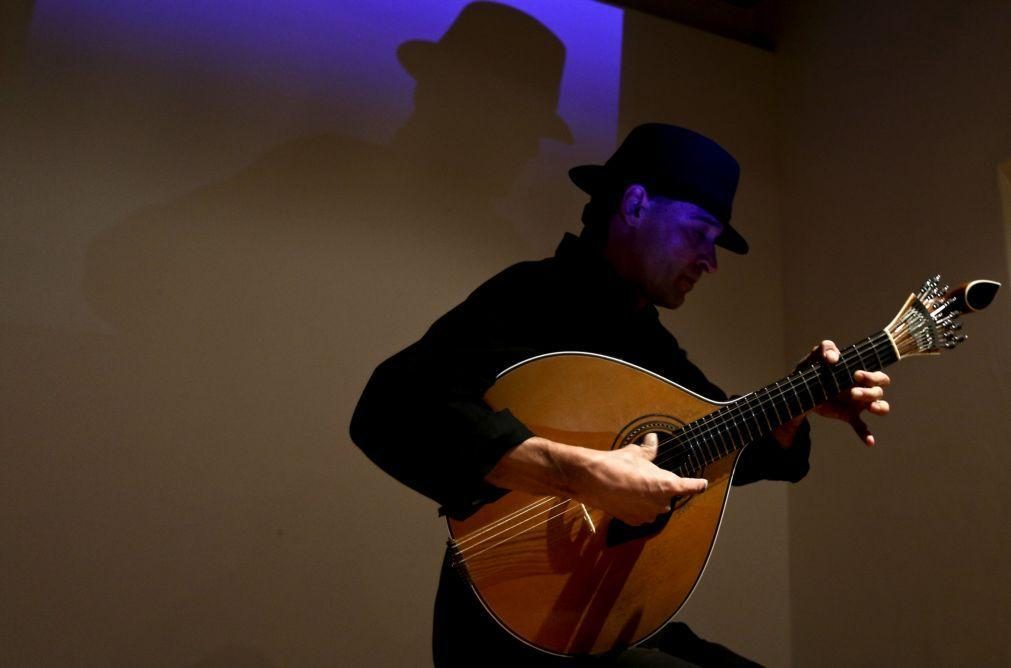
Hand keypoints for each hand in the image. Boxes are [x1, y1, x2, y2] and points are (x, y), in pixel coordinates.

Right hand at [570, 432, 707, 525]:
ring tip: (632, 485)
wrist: (592, 480)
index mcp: (667, 485)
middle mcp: (661, 503)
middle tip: (645, 475)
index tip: (702, 484)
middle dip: (661, 487)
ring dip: (649, 498)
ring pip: (655, 505)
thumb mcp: (635, 453)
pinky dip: (637, 506)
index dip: (698, 484)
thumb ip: (649, 450)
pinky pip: (642, 514)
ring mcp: (647, 514)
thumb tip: (653, 439)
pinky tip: (626, 496)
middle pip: (669, 495)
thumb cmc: (616, 465)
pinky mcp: (633, 520)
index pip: (691, 486)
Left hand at [803, 339, 890, 445]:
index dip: (872, 377)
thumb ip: (826, 349)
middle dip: (870, 392)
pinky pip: (862, 427)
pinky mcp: (848, 415)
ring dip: (878, 408)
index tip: (855, 374)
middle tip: (851, 392)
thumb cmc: (813, 368)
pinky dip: (866, 435)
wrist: (800, 388)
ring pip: (880, 407)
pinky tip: (869, 442)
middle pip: (879, 391)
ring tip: (869, 408)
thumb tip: (833, 358)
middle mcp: (863, 389)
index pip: (878, 377)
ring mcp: (858, 404)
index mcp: (860, 375)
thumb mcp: (816, 355)